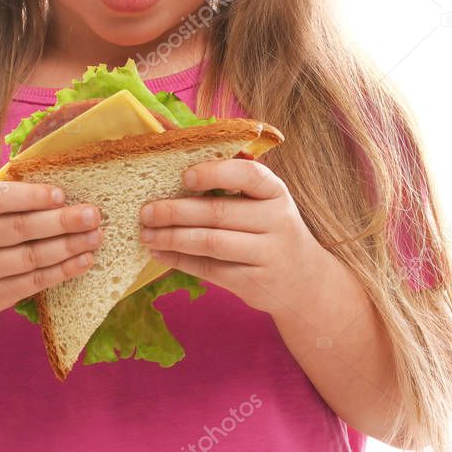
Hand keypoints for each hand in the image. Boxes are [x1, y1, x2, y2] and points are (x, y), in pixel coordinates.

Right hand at [0, 180, 103, 322]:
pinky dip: (63, 271)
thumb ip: (12, 198)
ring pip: (30, 257)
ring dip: (68, 247)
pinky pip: (33, 282)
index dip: (31, 196)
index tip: (61, 194)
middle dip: (61, 221)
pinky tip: (84, 260)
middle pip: (19, 228)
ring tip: (95, 237)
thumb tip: (64, 185)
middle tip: (93, 215)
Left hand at [138, 159, 321, 315]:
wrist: (306, 282)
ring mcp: (267, 254)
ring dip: (172, 237)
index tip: (184, 176)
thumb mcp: (265, 203)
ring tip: (146, 234)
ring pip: (211, 242)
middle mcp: (276, 221)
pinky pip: (210, 269)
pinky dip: (180, 260)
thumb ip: (233, 185)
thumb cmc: (271, 231)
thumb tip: (177, 168)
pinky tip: (159, 253)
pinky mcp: (253, 283)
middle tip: (145, 211)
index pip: (249, 175)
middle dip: (176, 211)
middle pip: (219, 212)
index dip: (215, 173)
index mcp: (275, 192)